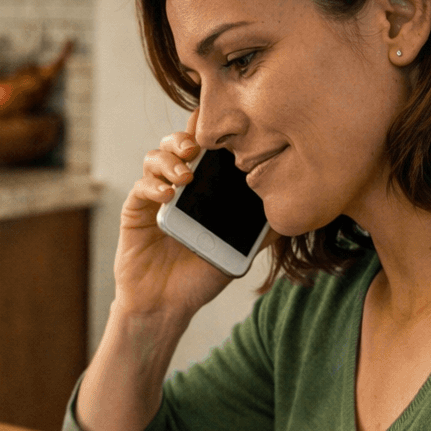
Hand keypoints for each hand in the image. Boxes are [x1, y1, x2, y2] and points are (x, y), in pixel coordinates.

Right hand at [114, 111, 237, 321]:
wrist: (167, 304)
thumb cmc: (199, 277)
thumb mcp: (237, 252)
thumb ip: (258, 230)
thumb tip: (294, 211)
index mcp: (202, 189)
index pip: (207, 149)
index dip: (212, 131)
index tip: (226, 126)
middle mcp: (177, 186)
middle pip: (177, 143)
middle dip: (186, 137)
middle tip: (198, 148)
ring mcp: (154, 197)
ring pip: (155, 158)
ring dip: (170, 159)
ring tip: (186, 175)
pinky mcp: (135, 211)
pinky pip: (140, 187)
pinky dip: (153, 185)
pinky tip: (168, 195)